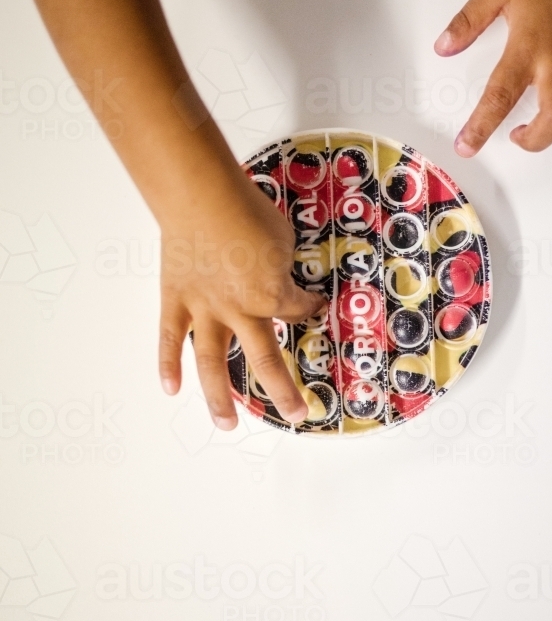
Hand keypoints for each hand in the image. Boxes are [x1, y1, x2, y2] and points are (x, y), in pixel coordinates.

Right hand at [157, 164, 324, 429]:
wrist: (201, 195)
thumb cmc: (246, 210)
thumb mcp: (282, 238)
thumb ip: (280, 266)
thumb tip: (277, 273)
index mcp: (272, 296)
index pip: (297, 311)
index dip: (310, 307)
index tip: (315, 305)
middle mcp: (240, 312)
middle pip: (265, 361)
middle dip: (283, 391)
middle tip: (297, 414)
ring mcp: (204, 310)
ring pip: (212, 363)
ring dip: (219, 397)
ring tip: (226, 425)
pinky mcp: (176, 301)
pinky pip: (171, 338)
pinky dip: (167, 364)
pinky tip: (171, 389)